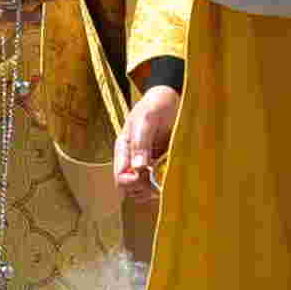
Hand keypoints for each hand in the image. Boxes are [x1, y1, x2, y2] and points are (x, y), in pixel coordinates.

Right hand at [114, 85, 179, 204]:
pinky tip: (170, 178)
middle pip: (130, 188)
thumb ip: (141, 142)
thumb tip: (138, 167)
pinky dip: (161, 186)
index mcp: (123, 150)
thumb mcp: (146, 120)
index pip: (120, 177)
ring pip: (142, 189)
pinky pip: (155, 183)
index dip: (131, 182)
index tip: (145, 175)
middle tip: (157, 180)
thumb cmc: (155, 105)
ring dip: (152, 190)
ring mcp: (145, 164)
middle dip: (142, 189)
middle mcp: (132, 160)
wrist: (169, 99)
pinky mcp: (158, 165)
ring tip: (164, 181)